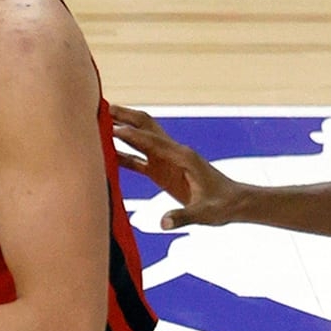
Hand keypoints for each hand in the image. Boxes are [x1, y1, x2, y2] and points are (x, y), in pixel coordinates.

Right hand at [110, 104, 241, 228]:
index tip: (110, 128)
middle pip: (145, 127)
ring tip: (96, 123)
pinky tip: (104, 154)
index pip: (153, 141)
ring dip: (121, 130)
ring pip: (140, 139)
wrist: (234, 203)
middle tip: (101, 107)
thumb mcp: (205, 213)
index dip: (132, 135)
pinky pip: (138, 160)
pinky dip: (122, 154)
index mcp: (183, 157)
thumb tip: (163, 223)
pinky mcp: (162, 171)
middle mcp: (173, 152)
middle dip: (124, 117)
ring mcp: (166, 160)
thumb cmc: (222, 205)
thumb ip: (183, 217)